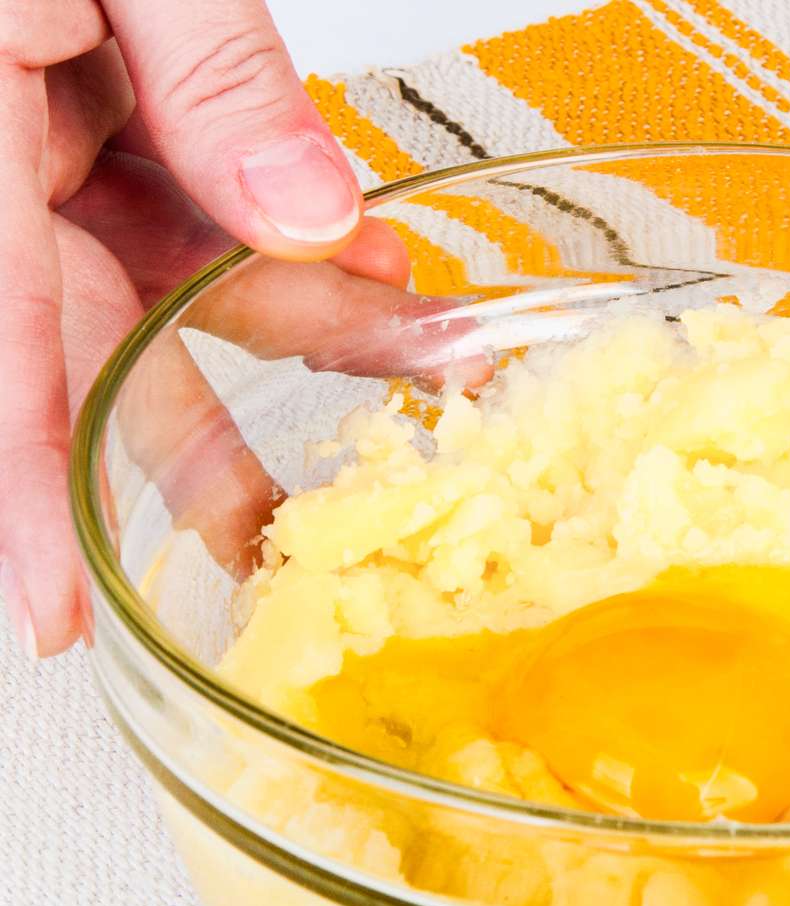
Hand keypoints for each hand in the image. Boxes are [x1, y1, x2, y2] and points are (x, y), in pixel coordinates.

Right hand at [1, 1, 363, 656]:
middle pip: (98, 347)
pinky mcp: (87, 113)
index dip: (19, 506)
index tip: (59, 616)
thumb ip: (207, 75)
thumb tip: (305, 212)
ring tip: (420, 342)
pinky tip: (361, 243)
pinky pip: (185, 194)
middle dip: (221, 436)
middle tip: (318, 526)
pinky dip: (273, 222)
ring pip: (164, 275)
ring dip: (299, 314)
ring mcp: (36, 144)